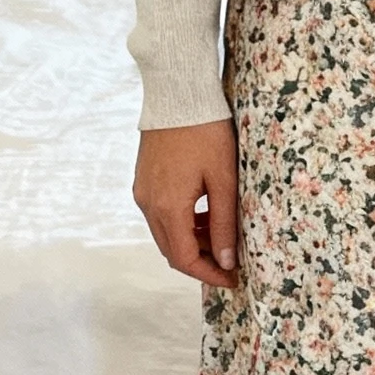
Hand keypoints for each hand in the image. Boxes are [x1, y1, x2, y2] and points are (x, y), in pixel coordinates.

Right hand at [133, 119, 239, 289]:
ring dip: (191, 242)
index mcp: (169, 207)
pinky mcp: (143, 182)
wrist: (178, 95)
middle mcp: (149, 204)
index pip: (184, 259)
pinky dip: (181, 224)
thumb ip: (224, 224)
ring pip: (166, 234)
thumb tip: (226, 261)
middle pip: (172, 251)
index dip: (209, 274)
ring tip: (221, 237)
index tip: (232, 279)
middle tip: (229, 264)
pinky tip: (204, 214)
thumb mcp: (223, 180)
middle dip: (200, 262)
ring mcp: (142, 193)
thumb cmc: (206, 133)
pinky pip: (160, 215)